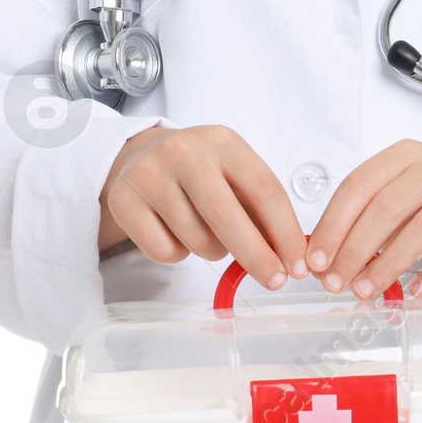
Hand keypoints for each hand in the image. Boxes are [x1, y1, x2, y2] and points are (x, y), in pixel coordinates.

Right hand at [98, 123, 309, 291]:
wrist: (140, 155)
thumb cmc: (200, 171)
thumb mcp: (233, 172)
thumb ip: (259, 209)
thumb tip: (288, 257)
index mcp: (223, 141)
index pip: (263, 188)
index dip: (284, 231)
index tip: (298, 264)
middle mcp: (185, 153)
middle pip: (226, 215)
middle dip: (256, 255)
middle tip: (274, 280)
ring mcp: (149, 175)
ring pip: (197, 240)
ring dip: (213, 251)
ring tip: (207, 232)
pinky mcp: (124, 201)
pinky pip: (165, 252)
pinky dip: (179, 254)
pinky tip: (175, 231)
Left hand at [305, 140, 421, 300]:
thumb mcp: (394, 206)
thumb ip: (361, 225)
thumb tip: (324, 263)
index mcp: (404, 154)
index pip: (360, 185)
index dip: (334, 225)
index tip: (317, 261)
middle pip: (388, 206)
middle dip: (355, 249)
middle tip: (337, 282)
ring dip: (388, 265)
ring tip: (366, 291)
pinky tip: (416, 291)